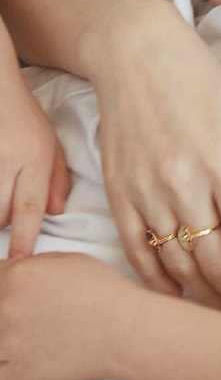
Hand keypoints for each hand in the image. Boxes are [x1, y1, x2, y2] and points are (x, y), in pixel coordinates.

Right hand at [0, 78, 69, 257]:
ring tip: (4, 194)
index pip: (29, 206)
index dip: (25, 238)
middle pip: (0, 214)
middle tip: (7, 221)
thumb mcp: (50, 142)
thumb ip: (57, 179)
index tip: (20, 261)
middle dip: (2, 226)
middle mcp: (7, 161)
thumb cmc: (23, 117)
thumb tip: (57, 213)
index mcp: (34, 159)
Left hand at [0, 252, 130, 379]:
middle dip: (8, 310)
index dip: (5, 284)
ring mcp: (7, 343)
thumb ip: (32, 266)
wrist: (126, 332)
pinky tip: (30, 355)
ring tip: (31, 336)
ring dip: (7, 337)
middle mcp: (6, 307)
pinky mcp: (15, 374)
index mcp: (17, 276)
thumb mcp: (69, 261)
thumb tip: (14, 271)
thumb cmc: (106, 295)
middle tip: (29, 316)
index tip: (13, 294)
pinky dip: (9, 363)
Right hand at [90, 11, 220, 321]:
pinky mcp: (119, 194)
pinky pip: (139, 253)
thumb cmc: (203, 85)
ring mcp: (146, 192)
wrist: (137, 56)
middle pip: (217, 265)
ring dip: (208, 299)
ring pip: (179, 267)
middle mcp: (183, 184)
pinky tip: (182, 297)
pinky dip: (160, 283)